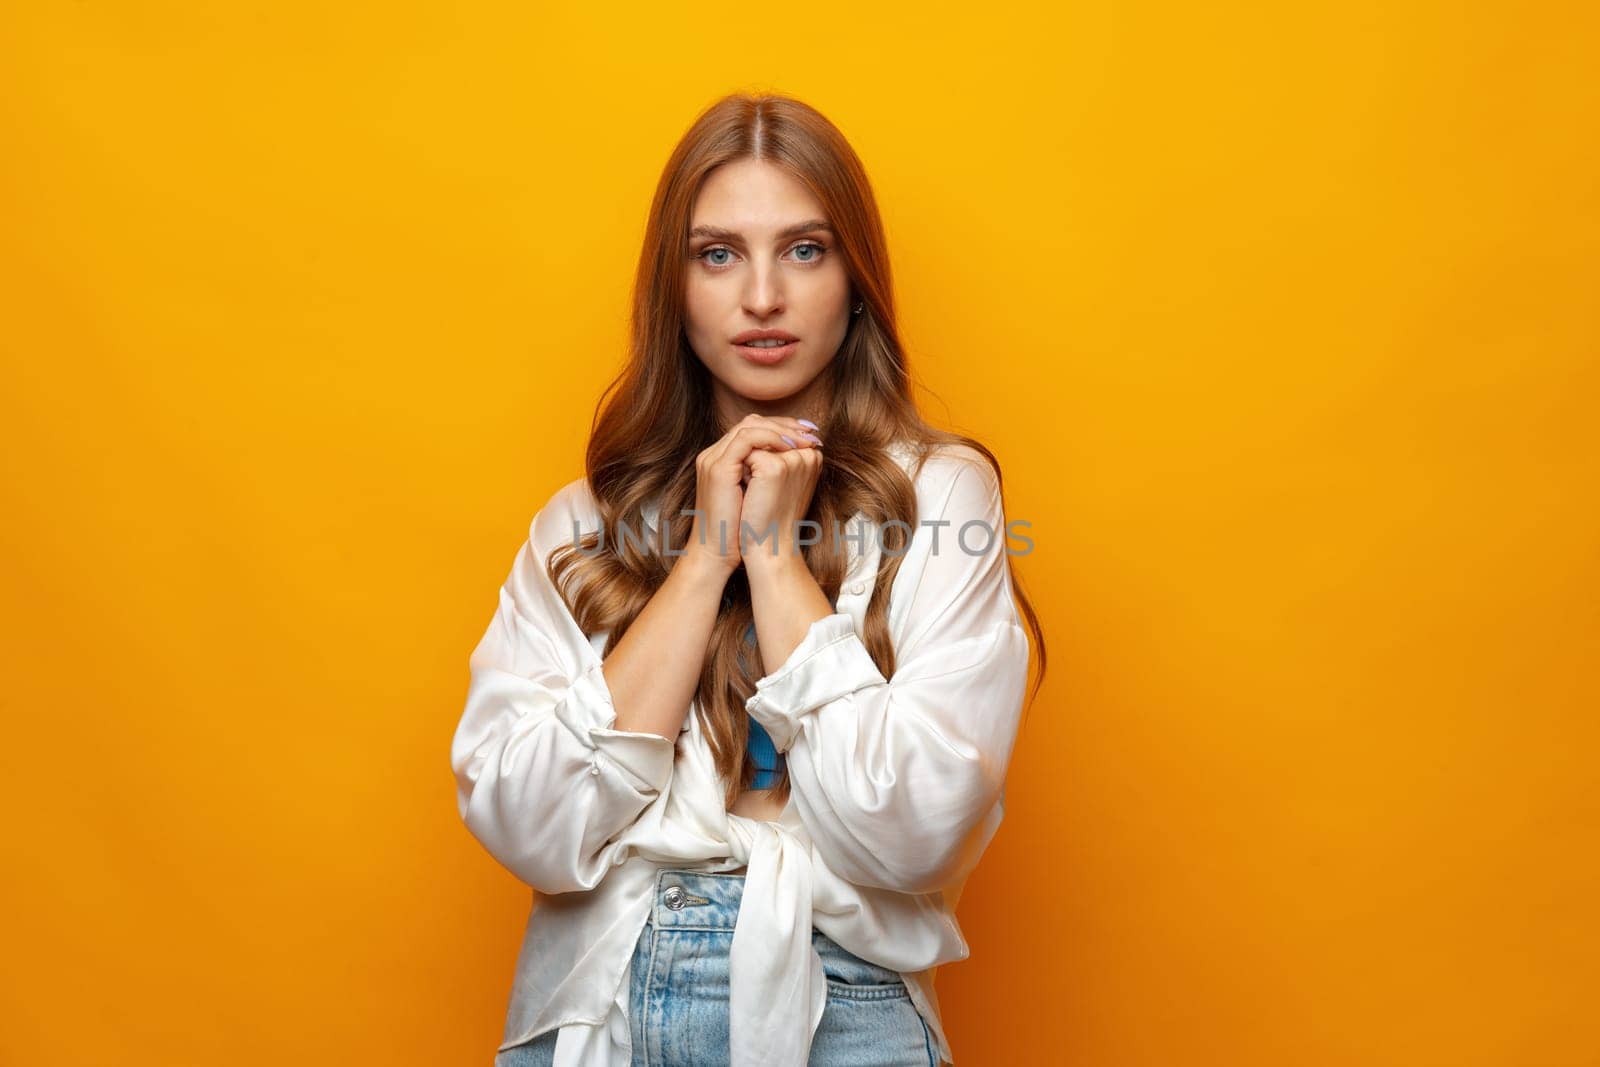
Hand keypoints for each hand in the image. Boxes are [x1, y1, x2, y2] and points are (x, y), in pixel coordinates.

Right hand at [686, 413, 820, 575]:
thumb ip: (770, 474)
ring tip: (805, 440)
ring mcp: (713, 459)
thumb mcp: (759, 495)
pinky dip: (772, 438)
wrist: (718, 552)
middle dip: (784, 424)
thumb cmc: (741, 530)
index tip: (808, 434)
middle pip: (752, 421)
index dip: (782, 427)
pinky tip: (791, 448)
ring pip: (750, 425)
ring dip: (782, 429)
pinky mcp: (718, 468)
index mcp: (723, 459)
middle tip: (810, 431)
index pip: (753, 428)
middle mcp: (714, 454)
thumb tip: (799, 459)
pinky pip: (747, 438)